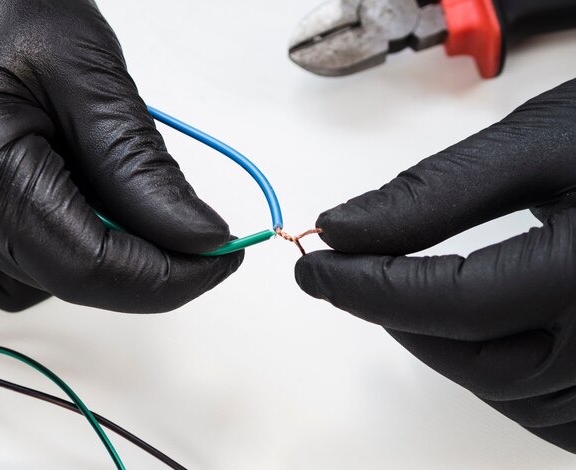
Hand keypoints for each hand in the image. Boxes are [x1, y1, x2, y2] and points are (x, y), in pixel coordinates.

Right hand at [0, 0, 241, 312]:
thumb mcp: (79, 68)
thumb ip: (138, 162)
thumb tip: (198, 235)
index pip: (94, 268)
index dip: (170, 276)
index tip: (223, 258)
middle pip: (78, 277)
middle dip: (147, 255)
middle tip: (186, 216)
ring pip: (52, 280)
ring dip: (103, 244)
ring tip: (97, 169)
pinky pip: (22, 268)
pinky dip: (65, 238)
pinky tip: (66, 186)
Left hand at [296, 79, 575, 451]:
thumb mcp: (536, 147)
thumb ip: (433, 195)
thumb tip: (345, 229)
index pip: (448, 303)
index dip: (366, 286)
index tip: (315, 267)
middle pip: (472, 357)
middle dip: (399, 314)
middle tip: (353, 272)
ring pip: (501, 388)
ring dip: (439, 342)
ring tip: (408, 288)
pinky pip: (540, 405)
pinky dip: (490, 368)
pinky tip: (469, 327)